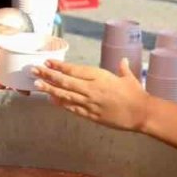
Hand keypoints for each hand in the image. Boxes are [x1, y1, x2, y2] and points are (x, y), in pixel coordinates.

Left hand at [32, 59, 151, 131]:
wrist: (141, 114)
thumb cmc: (136, 94)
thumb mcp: (128, 78)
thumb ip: (122, 69)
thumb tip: (122, 61)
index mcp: (100, 76)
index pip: (75, 70)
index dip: (60, 66)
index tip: (48, 62)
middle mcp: (92, 89)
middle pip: (65, 81)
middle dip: (48, 75)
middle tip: (34, 70)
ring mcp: (90, 103)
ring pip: (66, 95)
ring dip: (50, 89)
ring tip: (37, 84)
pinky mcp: (91, 115)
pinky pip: (73, 109)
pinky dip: (61, 104)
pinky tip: (51, 100)